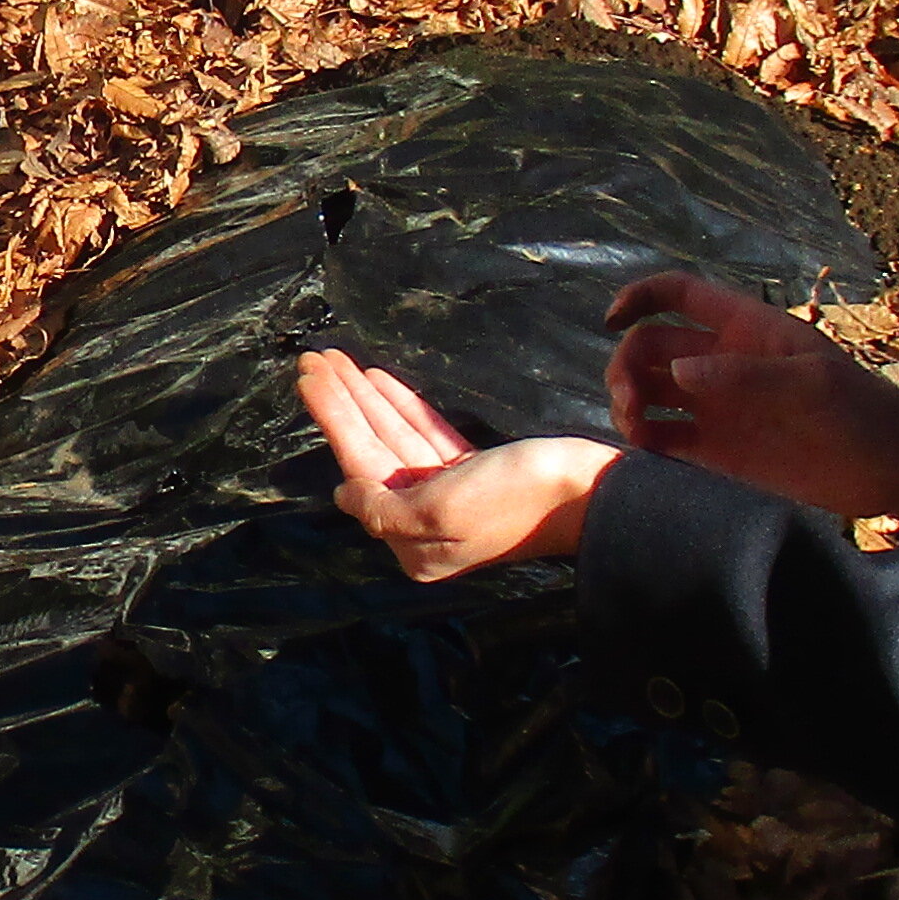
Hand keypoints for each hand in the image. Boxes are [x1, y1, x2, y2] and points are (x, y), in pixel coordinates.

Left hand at [294, 351, 614, 583]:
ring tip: (334, 358)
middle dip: (341, 401)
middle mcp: (426, 523)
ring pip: (396, 438)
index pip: (360, 469)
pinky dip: (403, 406)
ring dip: (366, 397)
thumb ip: (383, 508)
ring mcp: (450, 496)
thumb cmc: (516, 500)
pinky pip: (426, 435)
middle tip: (312, 357)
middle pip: (372, 450)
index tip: (307, 377)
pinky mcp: (475, 472)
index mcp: (413, 542)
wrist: (590, 492)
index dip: (332, 419)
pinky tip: (377, 379)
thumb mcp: (440, 512)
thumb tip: (344, 494)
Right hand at [603, 272, 898, 522]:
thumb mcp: (814, 384)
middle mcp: (722, 363)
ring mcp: (718, 407)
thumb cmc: (863, 411)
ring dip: (628, 405)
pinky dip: (645, 443)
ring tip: (636, 432)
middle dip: (627, 367)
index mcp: (745, 329)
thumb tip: (679, 371)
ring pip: (650, 392)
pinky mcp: (719, 452)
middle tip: (631, 404)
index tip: (611, 322)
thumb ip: (747, 375)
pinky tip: (645, 454)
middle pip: (651, 347)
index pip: (679, 296)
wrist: (892, 469)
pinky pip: (666, 439)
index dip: (640, 297)